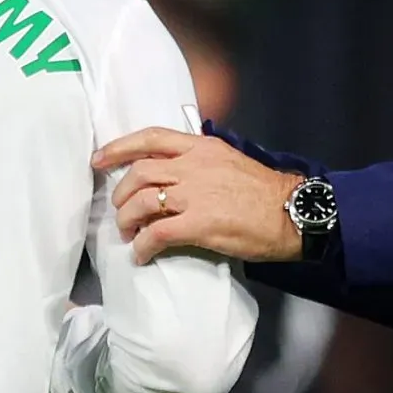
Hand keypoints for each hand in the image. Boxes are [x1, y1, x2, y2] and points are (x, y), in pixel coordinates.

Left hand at [94, 127, 302, 263]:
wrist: (293, 212)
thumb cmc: (265, 192)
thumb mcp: (230, 161)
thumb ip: (201, 162)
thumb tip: (176, 174)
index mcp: (202, 147)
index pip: (151, 137)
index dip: (118, 147)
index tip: (99, 159)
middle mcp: (194, 166)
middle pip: (139, 172)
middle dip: (121, 192)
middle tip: (120, 209)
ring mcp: (195, 194)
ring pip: (141, 202)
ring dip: (127, 219)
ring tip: (129, 233)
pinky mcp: (199, 224)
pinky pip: (157, 234)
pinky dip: (142, 246)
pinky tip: (142, 255)